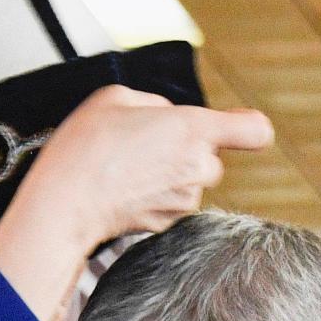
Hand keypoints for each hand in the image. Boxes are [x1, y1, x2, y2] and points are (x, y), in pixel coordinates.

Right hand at [0, 86, 273, 320]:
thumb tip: (165, 117)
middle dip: (187, 149)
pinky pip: (171, 201)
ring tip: (127, 165)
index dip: (249, 127)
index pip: (254, 130)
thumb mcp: (115, 97)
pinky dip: (154, 194)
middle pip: (212, 157)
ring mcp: (185, 199)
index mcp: (193, 129)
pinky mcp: (168, 223)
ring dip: (168, 172)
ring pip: (190, 180)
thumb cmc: (86, 145)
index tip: (238, 126)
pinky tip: (124, 187)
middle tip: (146, 143)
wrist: (65, 202)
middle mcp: (198, 167)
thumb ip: (154, 104)